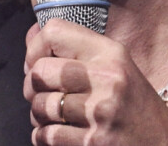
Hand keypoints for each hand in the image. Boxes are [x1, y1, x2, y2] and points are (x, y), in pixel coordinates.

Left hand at [24, 20, 167, 145]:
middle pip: (40, 70)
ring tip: (51, 114)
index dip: (35, 46)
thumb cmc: (135, 105)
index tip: (36, 61)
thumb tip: (32, 34)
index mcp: (110, 53)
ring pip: (40, 105)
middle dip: (32, 84)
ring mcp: (99, 112)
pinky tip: (55, 133)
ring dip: (37, 113)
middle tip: (39, 91)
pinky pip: (46, 136)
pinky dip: (42, 136)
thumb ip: (76, 50)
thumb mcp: (115, 66)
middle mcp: (105, 78)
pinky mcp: (92, 143)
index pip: (54, 32)